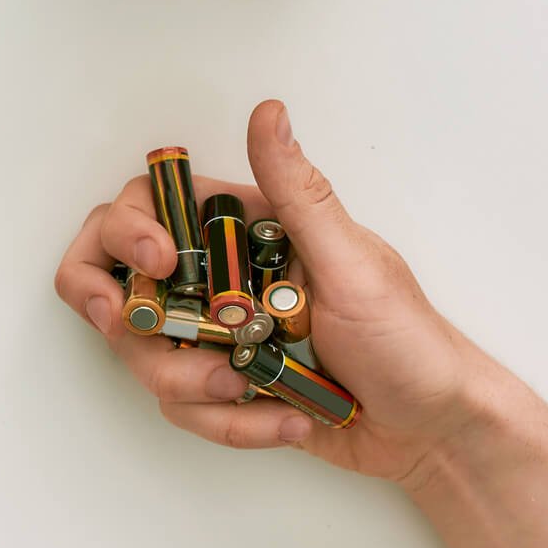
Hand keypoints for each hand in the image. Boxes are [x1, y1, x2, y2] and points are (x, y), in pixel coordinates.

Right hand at [53, 100, 497, 485]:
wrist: (435, 433)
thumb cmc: (408, 342)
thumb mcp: (351, 263)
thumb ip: (298, 192)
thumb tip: (269, 114)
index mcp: (242, 231)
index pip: (148, 207)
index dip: (126, 230)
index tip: (157, 263)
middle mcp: (216, 277)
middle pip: (114, 272)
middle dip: (112, 305)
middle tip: (129, 326)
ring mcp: (213, 335)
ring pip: (141, 348)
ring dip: (188, 380)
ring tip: (249, 390)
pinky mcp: (219, 390)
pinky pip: (179, 404)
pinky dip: (225, 422)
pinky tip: (283, 419)